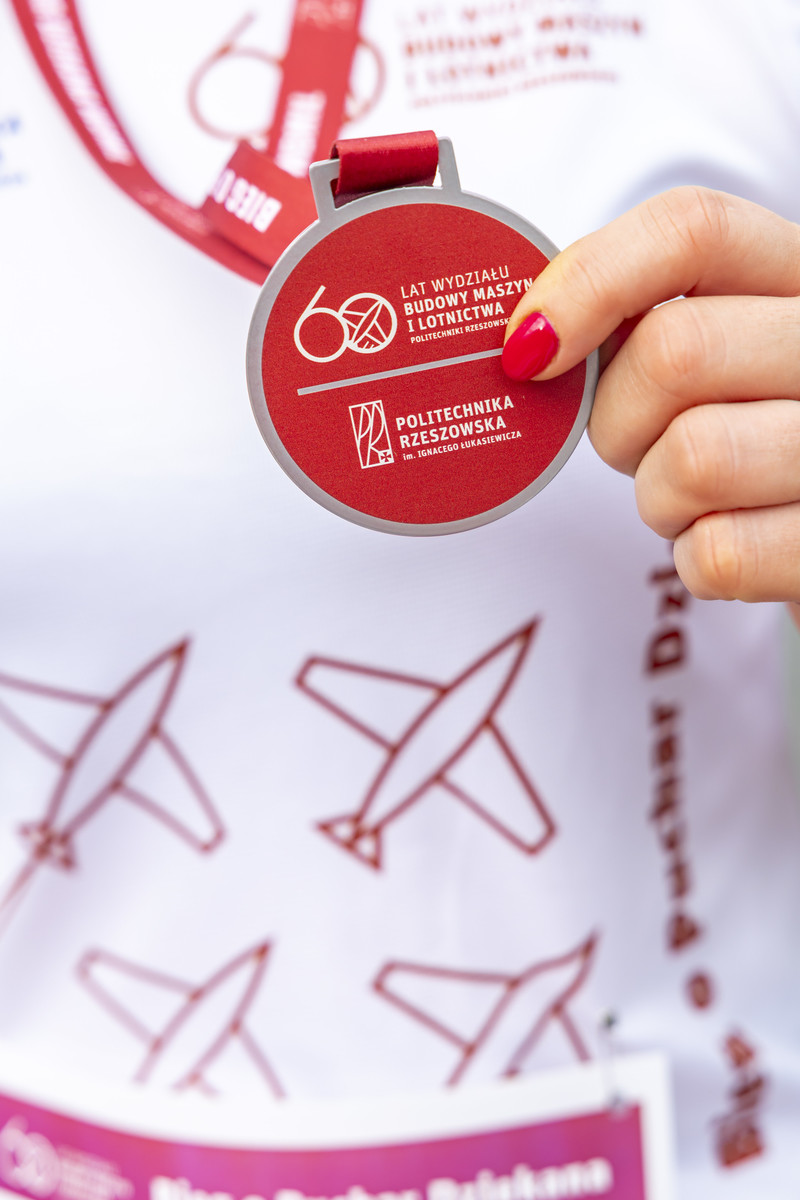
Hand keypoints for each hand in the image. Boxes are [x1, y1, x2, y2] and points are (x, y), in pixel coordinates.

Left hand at [502, 187, 799, 622]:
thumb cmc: (750, 432)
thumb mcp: (713, 350)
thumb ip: (635, 320)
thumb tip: (522, 342)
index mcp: (798, 275)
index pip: (691, 230)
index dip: (589, 282)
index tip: (529, 349)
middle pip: (673, 350)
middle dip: (617, 417)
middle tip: (635, 443)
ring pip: (693, 458)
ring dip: (659, 496)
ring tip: (692, 496)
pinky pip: (719, 554)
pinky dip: (695, 558)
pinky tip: (727, 538)